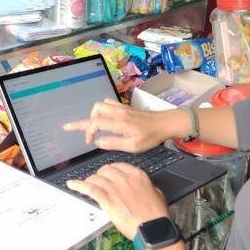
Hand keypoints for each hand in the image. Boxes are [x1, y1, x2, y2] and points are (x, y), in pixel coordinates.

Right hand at [62, 99, 191, 153]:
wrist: (166, 123)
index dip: (84, 130)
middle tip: (90, 135)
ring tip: (97, 127)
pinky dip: (104, 110)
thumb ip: (113, 143)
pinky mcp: (126, 108)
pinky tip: (107, 120)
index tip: (83, 139)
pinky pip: (109, 104)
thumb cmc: (151, 136)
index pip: (94, 122)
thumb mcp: (132, 146)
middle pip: (95, 110)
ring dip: (96, 115)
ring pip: (101, 105)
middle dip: (88, 121)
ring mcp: (122, 108)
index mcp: (118, 122)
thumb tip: (98, 141)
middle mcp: (118, 112)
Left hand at [66, 163, 168, 239]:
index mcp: (137, 175)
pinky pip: (89, 188)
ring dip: (90, 181)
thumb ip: (145, 186)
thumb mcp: (156, 193)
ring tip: (85, 185)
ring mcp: (114, 188)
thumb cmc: (157, 214)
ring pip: (96, 178)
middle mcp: (124, 178)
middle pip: (105, 170)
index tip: (108, 175)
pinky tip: (71, 184)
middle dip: (100, 175)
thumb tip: (139, 186)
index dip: (111, 171)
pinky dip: (79, 185)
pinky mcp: (107, 200)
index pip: (118, 166)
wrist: (153, 228)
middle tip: (98, 182)